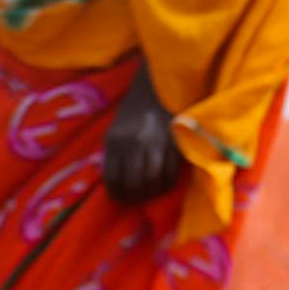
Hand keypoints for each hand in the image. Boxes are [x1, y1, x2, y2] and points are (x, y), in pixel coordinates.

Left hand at [100, 69, 183, 204]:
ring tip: (148, 194)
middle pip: (133, 182)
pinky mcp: (176, 144)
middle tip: (133, 199)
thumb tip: (113, 185)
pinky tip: (162, 185)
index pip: (112, 177)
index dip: (115, 193)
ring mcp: (157, 144)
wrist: (159, 90)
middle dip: (133, 196)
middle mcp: (135, 143)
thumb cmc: (134, 113)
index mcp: (115, 140)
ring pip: (153, 180)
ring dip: (150, 193)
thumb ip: (114, 155)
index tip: (117, 197)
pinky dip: (166, 184)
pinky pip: (171, 172)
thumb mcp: (115, 130)